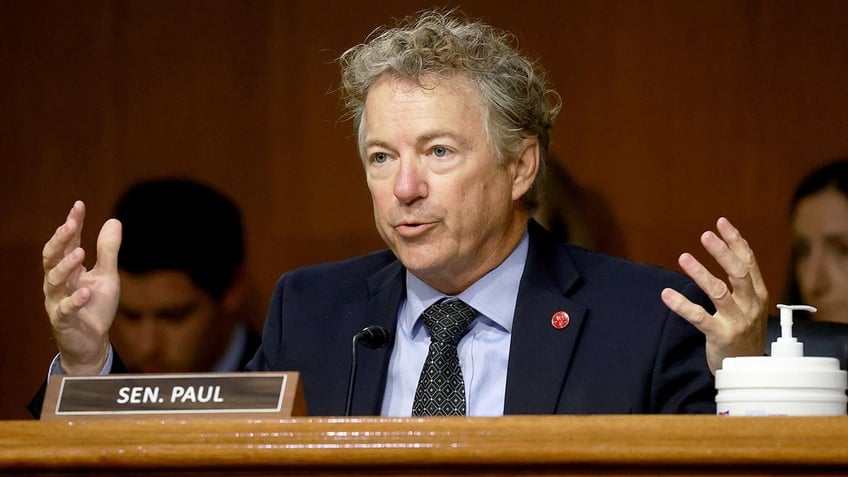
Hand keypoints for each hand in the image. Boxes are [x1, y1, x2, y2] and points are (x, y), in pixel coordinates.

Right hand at [42, 201, 121, 374]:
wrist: (93, 341)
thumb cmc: (96, 305)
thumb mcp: (107, 275)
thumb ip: (108, 251)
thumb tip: (114, 220)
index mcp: (69, 269)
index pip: (68, 242)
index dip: (72, 224)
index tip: (79, 205)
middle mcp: (58, 282)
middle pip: (52, 257)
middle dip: (60, 241)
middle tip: (70, 225)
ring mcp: (57, 301)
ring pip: (53, 281)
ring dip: (65, 266)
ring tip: (79, 254)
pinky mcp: (63, 320)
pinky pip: (64, 309)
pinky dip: (74, 300)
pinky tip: (85, 291)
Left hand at [661, 217, 767, 373]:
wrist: (748, 368)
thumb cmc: (744, 331)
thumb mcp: (749, 304)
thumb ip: (741, 281)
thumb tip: (729, 249)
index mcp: (758, 294)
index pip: (748, 261)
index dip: (735, 241)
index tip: (721, 222)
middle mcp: (750, 305)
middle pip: (738, 273)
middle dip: (723, 252)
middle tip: (706, 235)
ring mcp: (737, 321)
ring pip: (719, 292)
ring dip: (701, 273)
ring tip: (684, 257)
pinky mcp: (721, 335)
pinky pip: (699, 317)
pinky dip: (682, 305)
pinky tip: (666, 294)